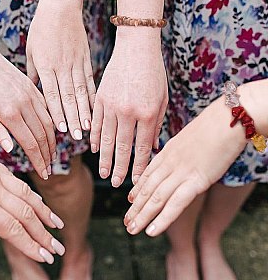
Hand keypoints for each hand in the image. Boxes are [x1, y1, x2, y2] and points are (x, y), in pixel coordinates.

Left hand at [0, 34, 55, 179]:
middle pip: (43, 134)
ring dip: (52, 140)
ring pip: (49, 122)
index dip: (38, 160)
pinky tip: (51, 132)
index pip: (30, 142)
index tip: (44, 173)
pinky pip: (47, 108)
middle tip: (49, 169)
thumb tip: (11, 149)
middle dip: (48, 154)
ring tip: (51, 154)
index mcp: (9, 111)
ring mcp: (31, 93)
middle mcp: (25, 103)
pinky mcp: (32, 86)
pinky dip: (52, 123)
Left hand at [0, 124, 64, 274]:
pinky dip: (32, 194)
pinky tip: (36, 199)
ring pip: (27, 195)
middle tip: (58, 249)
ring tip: (57, 224)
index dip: (30, 245)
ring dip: (44, 212)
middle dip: (44, 234)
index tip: (46, 258)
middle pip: (26, 214)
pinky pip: (19, 181)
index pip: (12, 228)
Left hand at [26, 0, 94, 140]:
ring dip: (85, 110)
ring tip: (88, 127)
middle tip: (78, 137)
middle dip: (73, 118)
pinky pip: (90, 80)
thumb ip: (33, 72)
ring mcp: (76, 63)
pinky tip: (96, 107)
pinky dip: (93, 95)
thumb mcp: (31, 50)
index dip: (57, 113)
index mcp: (46, 66)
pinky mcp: (85, 58)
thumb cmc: (41, 28)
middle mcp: (62, 67)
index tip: (62, 130)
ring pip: (81, 91)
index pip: (52, 94)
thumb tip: (33, 91)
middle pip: (68, 97)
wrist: (61, 7)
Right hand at [90, 28, 167, 186]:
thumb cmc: (154, 72)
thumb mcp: (162, 98)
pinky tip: (94, 148)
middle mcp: (128, 112)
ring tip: (103, 173)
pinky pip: (95, 122)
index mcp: (147, 113)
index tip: (135, 180)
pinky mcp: (100, 97)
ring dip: (104, 158)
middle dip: (119, 168)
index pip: (142, 147)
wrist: (136, 47)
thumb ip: (156, 123)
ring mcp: (111, 105)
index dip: (139, 166)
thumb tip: (152, 147)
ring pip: (106, 138)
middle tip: (116, 183)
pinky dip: (94, 137)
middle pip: (122, 147)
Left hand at [123, 91, 251, 236]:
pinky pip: (174, 204)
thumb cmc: (214, 126)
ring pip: (155, 198)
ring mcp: (181, 171)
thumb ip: (181, 151)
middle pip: (147, 188)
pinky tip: (151, 231)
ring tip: (132, 229)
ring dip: (142, 216)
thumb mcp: (190, 138)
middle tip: (126, 221)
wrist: (227, 120)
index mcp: (168, 151)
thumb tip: (182, 158)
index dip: (138, 188)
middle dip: (136, 206)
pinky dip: (162, 219)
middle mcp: (169, 162)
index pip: (148, 173)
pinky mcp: (196, 180)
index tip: (130, 199)